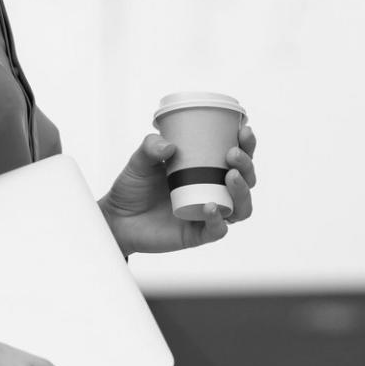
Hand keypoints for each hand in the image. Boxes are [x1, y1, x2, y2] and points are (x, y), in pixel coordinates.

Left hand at [98, 123, 256, 256]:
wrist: (117, 218)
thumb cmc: (134, 186)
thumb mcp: (140, 160)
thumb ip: (150, 147)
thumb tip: (168, 146)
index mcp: (207, 170)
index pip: (237, 157)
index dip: (247, 145)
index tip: (244, 130)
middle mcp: (213, 191)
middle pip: (246, 181)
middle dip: (247, 166)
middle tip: (232, 154)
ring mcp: (207, 214)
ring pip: (241, 208)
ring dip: (242, 192)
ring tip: (231, 177)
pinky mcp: (196, 234)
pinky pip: (217, 230)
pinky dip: (218, 220)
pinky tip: (210, 207)